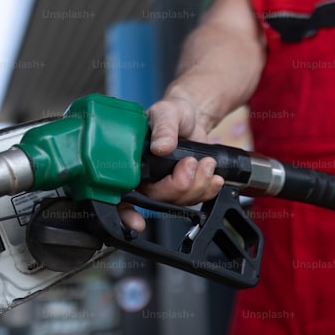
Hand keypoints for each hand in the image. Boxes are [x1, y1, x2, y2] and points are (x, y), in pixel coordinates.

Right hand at [117, 96, 223, 232]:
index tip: (136, 221)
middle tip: (190, 163)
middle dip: (179, 186)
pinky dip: (208, 189)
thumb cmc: (172, 113)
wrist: (192, 116)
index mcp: (132, 163)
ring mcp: (165, 185)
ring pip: (179, 202)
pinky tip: (213, 176)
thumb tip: (161, 146)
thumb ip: (163, 127)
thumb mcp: (166, 112)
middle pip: (157, 200)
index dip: (125, 213)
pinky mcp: (184, 187)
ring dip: (198, 184)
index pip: (120, 195)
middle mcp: (146, 178)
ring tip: (206, 162)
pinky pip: (195, 199)